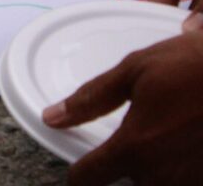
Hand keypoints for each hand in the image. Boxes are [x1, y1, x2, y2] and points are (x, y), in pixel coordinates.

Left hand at [43, 28, 202, 184]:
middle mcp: (163, 175)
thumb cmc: (194, 66)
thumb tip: (53, 117)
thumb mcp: (136, 70)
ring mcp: (193, 180)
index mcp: (135, 148)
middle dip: (127, 169)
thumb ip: (91, 99)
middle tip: (143, 138)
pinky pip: (189, 180)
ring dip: (157, 170)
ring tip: (170, 137)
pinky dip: (184, 169)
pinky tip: (187, 145)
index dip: (79, 174)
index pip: (88, 179)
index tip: (82, 166)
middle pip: (129, 185)